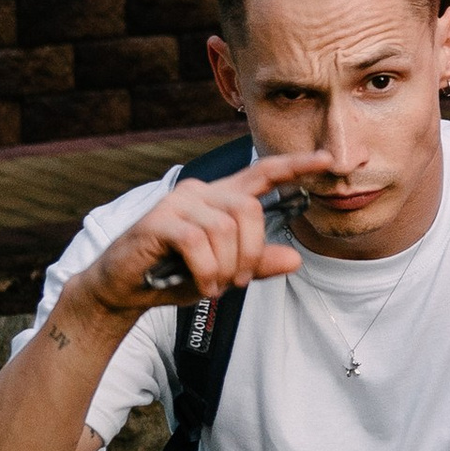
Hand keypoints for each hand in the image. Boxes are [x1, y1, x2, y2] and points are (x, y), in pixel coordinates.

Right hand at [80, 150, 339, 319]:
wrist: (122, 290)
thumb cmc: (173, 275)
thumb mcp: (223, 272)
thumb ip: (257, 263)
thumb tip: (296, 258)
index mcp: (219, 198)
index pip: (263, 173)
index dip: (296, 165)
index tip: (327, 160)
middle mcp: (200, 192)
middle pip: (248, 209)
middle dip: (251, 250)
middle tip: (238, 280)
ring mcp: (177, 203)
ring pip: (225, 227)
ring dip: (226, 265)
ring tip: (214, 285)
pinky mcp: (158, 221)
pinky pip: (198, 241)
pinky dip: (206, 269)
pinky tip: (202, 285)